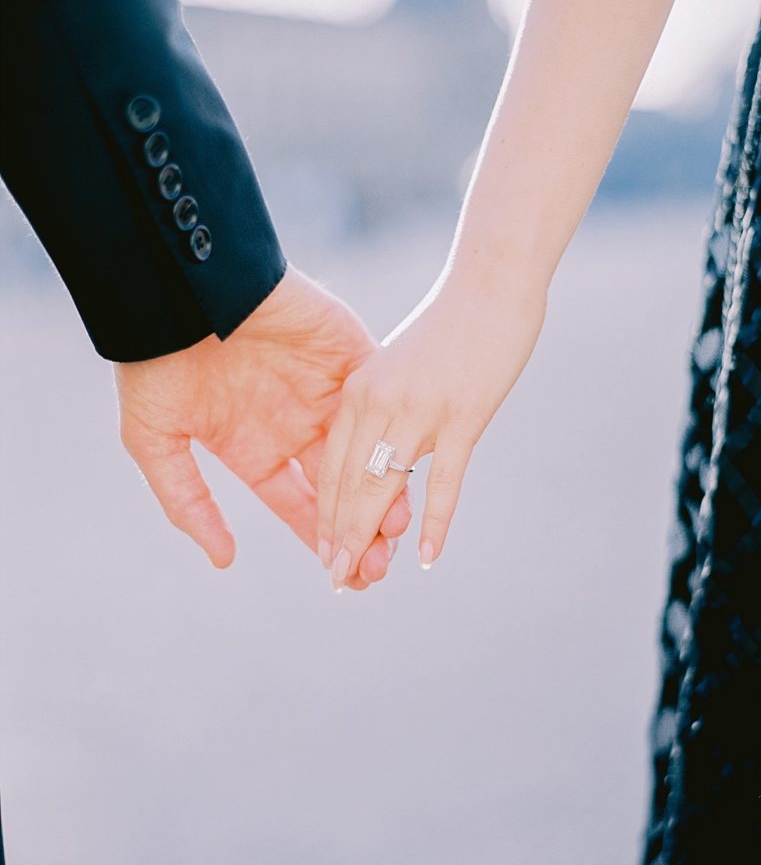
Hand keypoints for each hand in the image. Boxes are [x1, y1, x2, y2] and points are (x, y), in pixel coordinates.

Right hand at [115, 263, 410, 588]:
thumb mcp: (154, 440)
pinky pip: (382, 399)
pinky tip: (412, 467)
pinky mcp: (350, 352)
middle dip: (362, 527)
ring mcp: (326, 388)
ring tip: (400, 530)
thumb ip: (187, 500)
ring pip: (371, 449)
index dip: (322, 539)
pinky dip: (398, 431)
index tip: (345, 576)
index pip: (300, 504)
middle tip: (381, 567)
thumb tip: (224, 558)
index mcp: (256, 447)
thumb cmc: (155, 363)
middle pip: (343, 486)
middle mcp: (296, 423)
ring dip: (387, 488)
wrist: (177, 287)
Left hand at [318, 274, 545, 589]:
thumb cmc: (447, 328)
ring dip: (371, 537)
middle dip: (341, 538)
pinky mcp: (462, 416)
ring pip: (383, 488)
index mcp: (357, 390)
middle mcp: (378, 402)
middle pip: (349, 485)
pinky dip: (435, 521)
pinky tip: (427, 556)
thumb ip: (382, 409)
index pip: (331, 467)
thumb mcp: (396, 366)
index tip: (325, 551)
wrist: (489, 285)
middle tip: (337, 579)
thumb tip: (379, 457)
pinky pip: (444, 480)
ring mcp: (419, 411)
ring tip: (364, 576)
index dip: (327, 514)